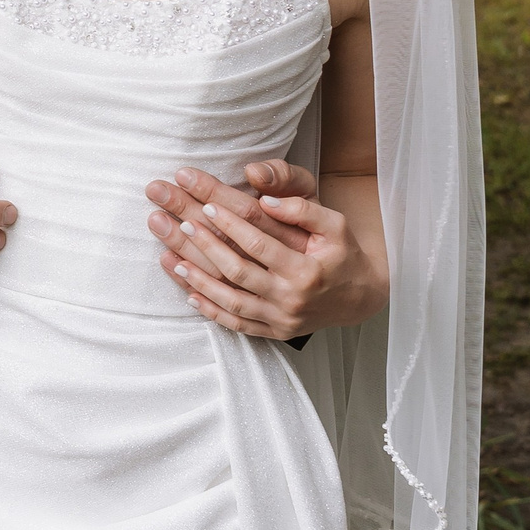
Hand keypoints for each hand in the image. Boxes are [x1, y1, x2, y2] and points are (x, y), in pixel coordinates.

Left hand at [145, 161, 386, 337]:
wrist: (360, 298)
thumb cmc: (342, 253)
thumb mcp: (334, 224)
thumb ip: (302, 209)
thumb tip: (264, 197)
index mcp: (306, 269)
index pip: (259, 242)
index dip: (231, 222)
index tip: (206, 202)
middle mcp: (291, 297)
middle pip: (237, 269)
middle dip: (203, 244)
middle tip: (178, 221)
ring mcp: (281, 318)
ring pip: (230, 299)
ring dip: (197, 278)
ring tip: (169, 255)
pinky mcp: (274, 332)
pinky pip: (236, 323)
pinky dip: (210, 309)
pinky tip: (187, 292)